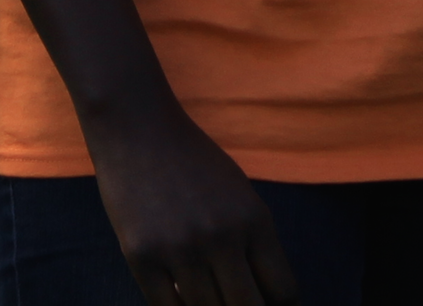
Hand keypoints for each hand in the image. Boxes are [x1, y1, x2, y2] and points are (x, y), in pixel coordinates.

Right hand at [86, 106, 298, 304]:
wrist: (141, 133)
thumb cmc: (195, 164)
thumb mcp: (240, 196)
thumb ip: (252, 242)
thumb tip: (260, 293)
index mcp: (255, 220)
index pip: (281, 289)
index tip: (270, 305)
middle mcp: (223, 237)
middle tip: (239, 303)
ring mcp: (181, 250)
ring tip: (213, 299)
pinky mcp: (141, 257)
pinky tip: (183, 299)